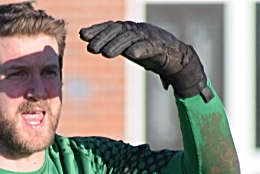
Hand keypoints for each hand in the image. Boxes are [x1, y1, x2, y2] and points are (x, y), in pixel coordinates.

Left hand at [79, 21, 212, 100]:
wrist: (177, 59)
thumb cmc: (150, 53)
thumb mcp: (129, 48)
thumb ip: (112, 46)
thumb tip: (91, 46)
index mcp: (130, 30)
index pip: (111, 27)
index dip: (97, 30)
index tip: (82, 35)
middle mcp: (139, 30)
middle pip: (118, 31)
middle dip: (103, 38)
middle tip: (90, 47)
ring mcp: (150, 37)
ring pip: (131, 39)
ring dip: (117, 45)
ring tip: (105, 54)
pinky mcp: (161, 48)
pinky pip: (149, 47)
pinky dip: (139, 50)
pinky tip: (130, 54)